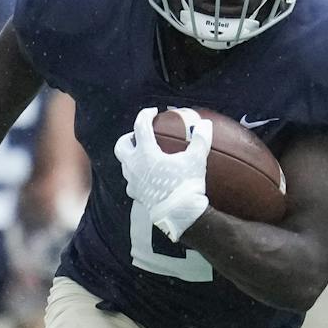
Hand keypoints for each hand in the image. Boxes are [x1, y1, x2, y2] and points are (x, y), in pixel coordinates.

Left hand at [114, 107, 211, 239]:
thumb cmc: (186, 185)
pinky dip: (136, 175)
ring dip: (132, 156)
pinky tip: (147, 177)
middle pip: (121, 145)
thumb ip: (200, 140)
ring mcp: (133, 181)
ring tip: (145, 155)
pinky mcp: (136, 195)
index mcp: (146, 153)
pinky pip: (131, 182)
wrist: (180, 214)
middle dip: (128, 138)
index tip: (153, 112)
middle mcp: (134, 166)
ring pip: (124, 164)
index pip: (140, 126)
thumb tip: (205, 124)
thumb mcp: (196, 159)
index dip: (145, 115)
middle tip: (140, 135)